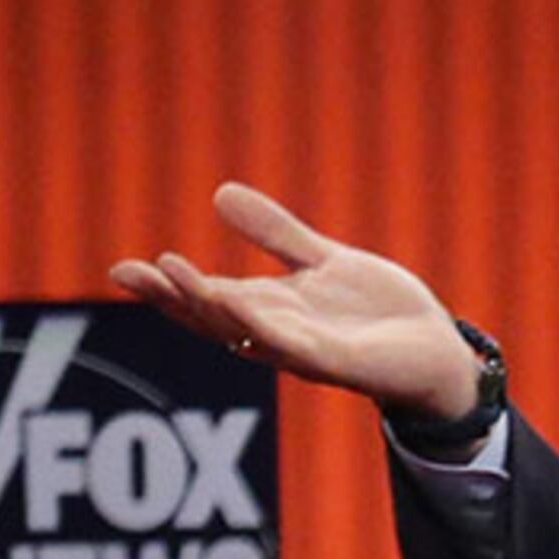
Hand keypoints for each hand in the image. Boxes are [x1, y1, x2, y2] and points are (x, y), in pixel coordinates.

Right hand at [110, 182, 484, 420]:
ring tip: (176, 277)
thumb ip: (275, 234)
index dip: (164, 287)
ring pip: (247, 333)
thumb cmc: (380, 314)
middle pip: (213, 319)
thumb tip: (219, 193)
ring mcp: (307, 352)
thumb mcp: (321, 262)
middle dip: (174, 298)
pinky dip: (269, 331)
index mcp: (270, 310)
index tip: (121, 270)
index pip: (205, 297)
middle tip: (136, 274)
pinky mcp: (342, 364)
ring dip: (211, 308)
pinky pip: (299, 348)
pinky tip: (245, 312)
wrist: (437, 352)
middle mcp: (279, 335)